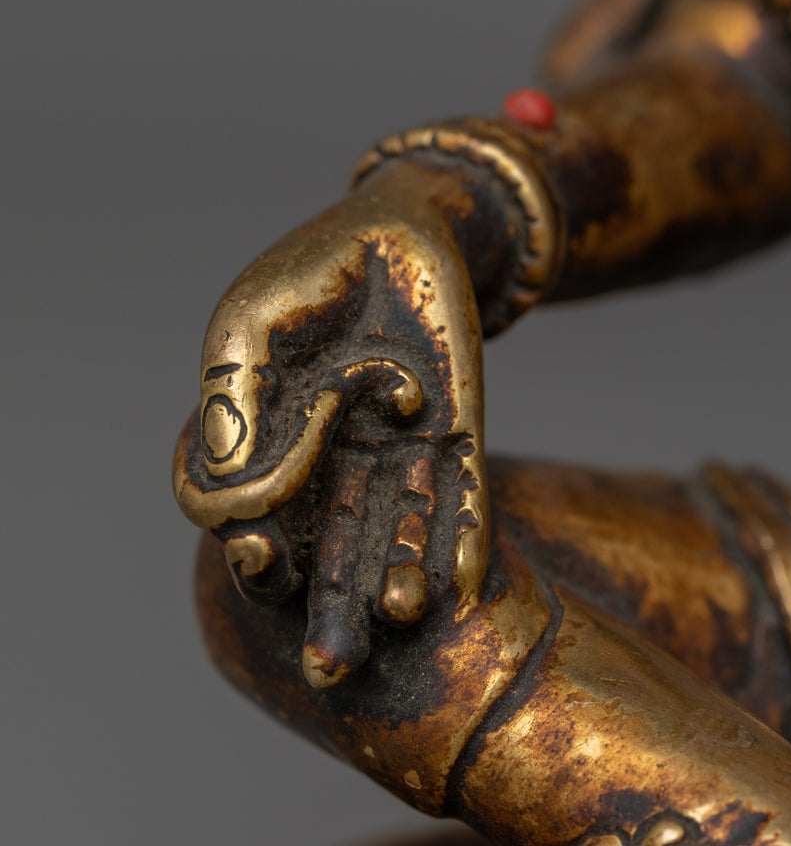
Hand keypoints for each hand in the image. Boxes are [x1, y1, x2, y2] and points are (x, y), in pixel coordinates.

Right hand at [173, 179, 488, 687]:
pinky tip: (463, 584)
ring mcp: (397, 451)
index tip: (253, 549)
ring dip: (396, 576)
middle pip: (330, 547)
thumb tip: (219, 487)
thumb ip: (232, 401)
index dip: (253, 540)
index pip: (259, 515)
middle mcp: (336, 460)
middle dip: (330, 603)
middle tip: (329, 668)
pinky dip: (459, 535)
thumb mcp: (249, 326)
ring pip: (395, 531)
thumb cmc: (308, 271)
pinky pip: (461, 494)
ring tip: (396, 618)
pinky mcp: (455, 433)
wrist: (399, 230)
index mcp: (275, 443)